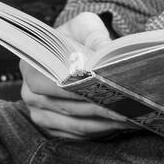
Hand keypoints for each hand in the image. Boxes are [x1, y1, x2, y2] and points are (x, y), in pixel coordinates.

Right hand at [21, 12, 137, 140]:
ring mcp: (40, 115)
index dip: (80, 87)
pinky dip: (103, 131)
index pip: (55, 83)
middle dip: (101, 108)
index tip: (107, 88)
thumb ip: (94, 36)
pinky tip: (124, 123)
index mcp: (31, 67)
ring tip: (133, 116)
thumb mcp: (85, 27)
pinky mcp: (53, 130)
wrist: (73, 52)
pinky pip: (80, 136)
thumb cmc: (77, 37)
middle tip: (129, 106)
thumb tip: (106, 52)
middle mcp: (30, 95)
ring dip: (107, 123)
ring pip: (78, 125)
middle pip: (69, 107)